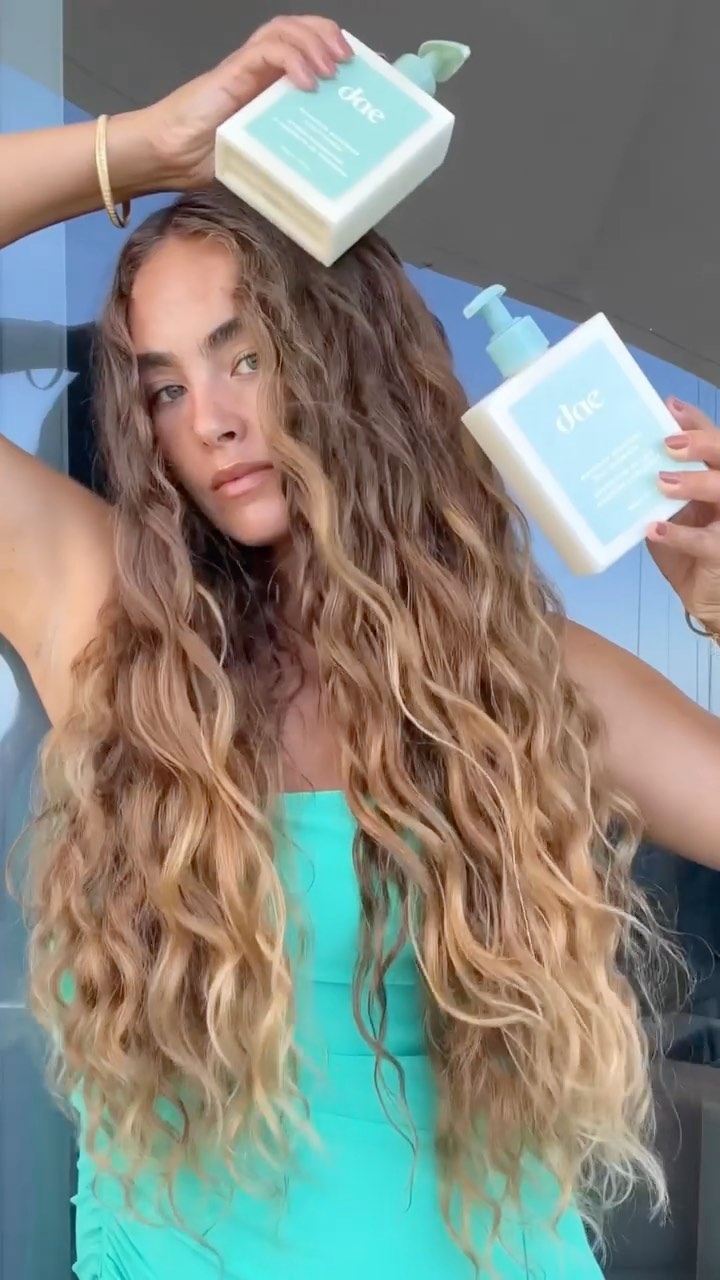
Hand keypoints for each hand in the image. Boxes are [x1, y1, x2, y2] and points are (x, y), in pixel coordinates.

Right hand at [143, 16, 352, 188]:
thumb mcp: (262, 161)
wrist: (166, 157)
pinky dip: (292, 58)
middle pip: (299, 29)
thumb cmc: (209, 162)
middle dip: (329, 36)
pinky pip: (267, 50)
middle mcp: (260, 70)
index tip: (362, 71)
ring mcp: (246, 68)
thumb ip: (288, 159)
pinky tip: (307, 81)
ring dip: (315, 42)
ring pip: (285, 30)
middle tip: (351, 61)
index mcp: (268, 87)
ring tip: (333, 68)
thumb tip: (326, 189)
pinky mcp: (233, 71)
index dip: (334, 51)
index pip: (306, 51)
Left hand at [646, 400, 719, 631]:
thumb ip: (655, 489)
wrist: (705, 595)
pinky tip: (654, 529)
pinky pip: (708, 541)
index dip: (694, 421)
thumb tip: (617, 464)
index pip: (713, 439)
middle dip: (700, 443)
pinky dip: (679, 534)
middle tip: (668, 444)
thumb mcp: (668, 513)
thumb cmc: (687, 549)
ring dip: (693, 482)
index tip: (668, 407)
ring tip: (661, 482)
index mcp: (716, 476)